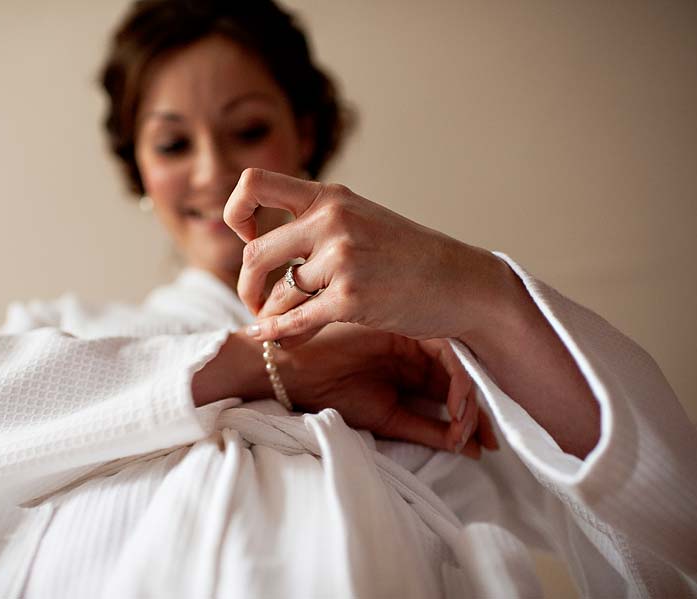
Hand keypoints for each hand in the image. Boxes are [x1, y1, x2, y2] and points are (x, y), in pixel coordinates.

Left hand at [224, 168, 511, 342]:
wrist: (461, 282)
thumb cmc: (408, 257)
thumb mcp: (362, 220)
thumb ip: (317, 225)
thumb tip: (259, 250)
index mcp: (329, 197)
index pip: (254, 182)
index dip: (236, 212)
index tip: (247, 237)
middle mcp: (331, 220)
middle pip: (254, 253)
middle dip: (247, 284)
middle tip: (255, 302)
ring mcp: (341, 258)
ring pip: (276, 294)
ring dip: (270, 315)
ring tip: (278, 326)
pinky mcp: (350, 297)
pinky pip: (295, 320)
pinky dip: (278, 333)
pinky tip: (272, 340)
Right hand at [278, 323, 497, 456]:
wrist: (295, 370)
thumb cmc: (329, 391)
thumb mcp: (386, 417)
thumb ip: (425, 428)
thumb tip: (468, 448)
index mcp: (408, 367)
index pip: (449, 390)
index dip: (470, 418)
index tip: (481, 448)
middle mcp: (415, 350)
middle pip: (459, 377)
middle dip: (477, 411)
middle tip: (485, 441)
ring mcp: (412, 335)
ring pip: (458, 365)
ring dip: (468, 398)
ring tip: (465, 427)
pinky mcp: (408, 326)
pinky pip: (447, 352)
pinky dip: (457, 379)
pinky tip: (456, 406)